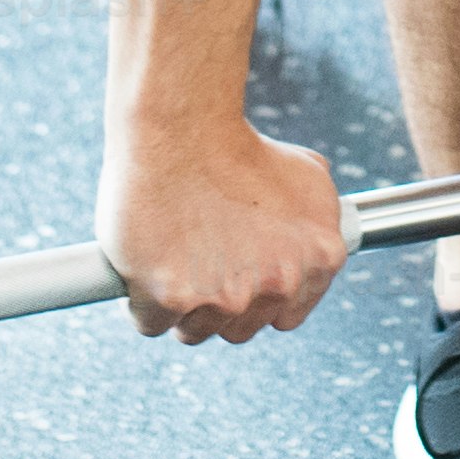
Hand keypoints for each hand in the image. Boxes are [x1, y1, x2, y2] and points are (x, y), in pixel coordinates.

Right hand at [97, 107, 352, 342]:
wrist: (182, 127)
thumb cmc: (237, 146)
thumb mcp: (305, 175)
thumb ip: (318, 219)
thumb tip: (313, 245)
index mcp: (318, 261)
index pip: (284, 316)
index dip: (256, 297)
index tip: (235, 276)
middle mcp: (277, 285)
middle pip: (238, 329)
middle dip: (217, 303)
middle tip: (198, 261)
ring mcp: (225, 296)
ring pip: (193, 331)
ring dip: (179, 306)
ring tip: (171, 255)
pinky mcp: (171, 298)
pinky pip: (150, 322)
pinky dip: (142, 299)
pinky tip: (145, 261)